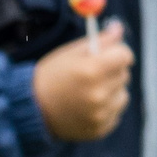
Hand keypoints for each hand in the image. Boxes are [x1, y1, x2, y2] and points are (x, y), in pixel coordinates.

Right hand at [32, 19, 132, 142]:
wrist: (30, 110)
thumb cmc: (50, 77)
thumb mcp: (70, 53)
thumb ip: (99, 41)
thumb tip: (119, 28)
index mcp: (92, 69)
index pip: (125, 55)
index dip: (117, 53)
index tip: (108, 56)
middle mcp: (98, 93)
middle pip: (124, 74)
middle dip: (111, 72)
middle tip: (91, 76)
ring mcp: (99, 113)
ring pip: (122, 95)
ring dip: (111, 92)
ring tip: (88, 94)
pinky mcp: (99, 129)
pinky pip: (115, 113)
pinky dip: (106, 109)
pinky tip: (87, 108)